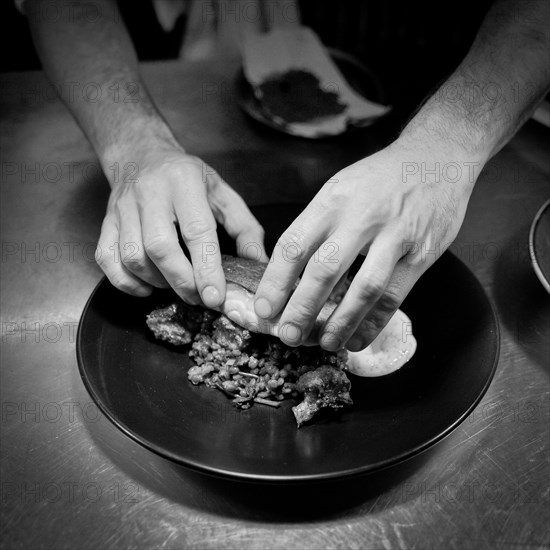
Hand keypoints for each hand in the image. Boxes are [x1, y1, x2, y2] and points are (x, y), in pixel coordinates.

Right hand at [95, 143, 266, 306]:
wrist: (141, 155)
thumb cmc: (187, 178)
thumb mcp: (222, 193)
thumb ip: (245, 228)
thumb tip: (257, 264)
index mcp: (185, 182)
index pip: (196, 230)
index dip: (206, 268)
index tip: (215, 296)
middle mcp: (150, 193)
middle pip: (160, 247)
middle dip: (182, 281)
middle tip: (199, 298)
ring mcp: (123, 208)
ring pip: (133, 257)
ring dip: (157, 282)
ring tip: (177, 286)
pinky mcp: (106, 222)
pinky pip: (107, 259)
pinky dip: (126, 282)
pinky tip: (147, 286)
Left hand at [253, 136, 479, 350]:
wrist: (436, 158)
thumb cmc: (378, 180)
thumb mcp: (339, 190)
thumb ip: (316, 227)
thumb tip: (288, 275)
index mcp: (332, 200)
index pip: (294, 245)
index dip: (275, 281)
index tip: (265, 309)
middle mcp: (360, 216)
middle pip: (324, 270)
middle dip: (302, 309)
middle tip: (287, 335)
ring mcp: (394, 235)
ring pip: (363, 288)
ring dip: (340, 322)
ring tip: (324, 344)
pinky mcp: (422, 253)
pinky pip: (395, 296)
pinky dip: (374, 323)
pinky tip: (358, 339)